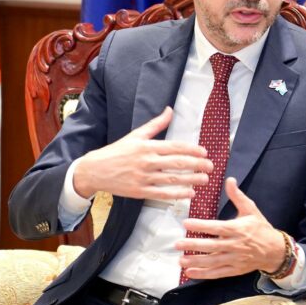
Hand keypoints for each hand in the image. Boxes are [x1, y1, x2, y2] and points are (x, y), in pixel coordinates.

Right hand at [73, 107, 212, 200]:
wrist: (95, 170)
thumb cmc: (116, 151)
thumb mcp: (136, 135)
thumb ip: (155, 124)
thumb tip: (170, 110)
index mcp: (147, 146)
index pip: (174, 147)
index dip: (191, 150)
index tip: (204, 152)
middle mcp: (146, 161)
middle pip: (177, 163)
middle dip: (196, 165)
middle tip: (210, 166)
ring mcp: (143, 177)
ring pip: (172, 179)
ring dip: (191, 180)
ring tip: (204, 180)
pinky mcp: (139, 191)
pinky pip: (162, 194)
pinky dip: (177, 194)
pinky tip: (189, 194)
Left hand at [176, 177, 284, 278]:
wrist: (275, 251)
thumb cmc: (261, 228)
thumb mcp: (251, 210)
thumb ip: (238, 196)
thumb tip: (229, 180)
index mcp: (237, 229)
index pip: (217, 228)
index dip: (201, 226)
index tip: (186, 223)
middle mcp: (235, 245)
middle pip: (212, 246)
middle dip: (194, 245)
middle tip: (177, 244)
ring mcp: (235, 259)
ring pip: (213, 261)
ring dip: (196, 261)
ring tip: (181, 260)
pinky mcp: (235, 270)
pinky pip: (218, 273)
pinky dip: (204, 274)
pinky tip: (190, 272)